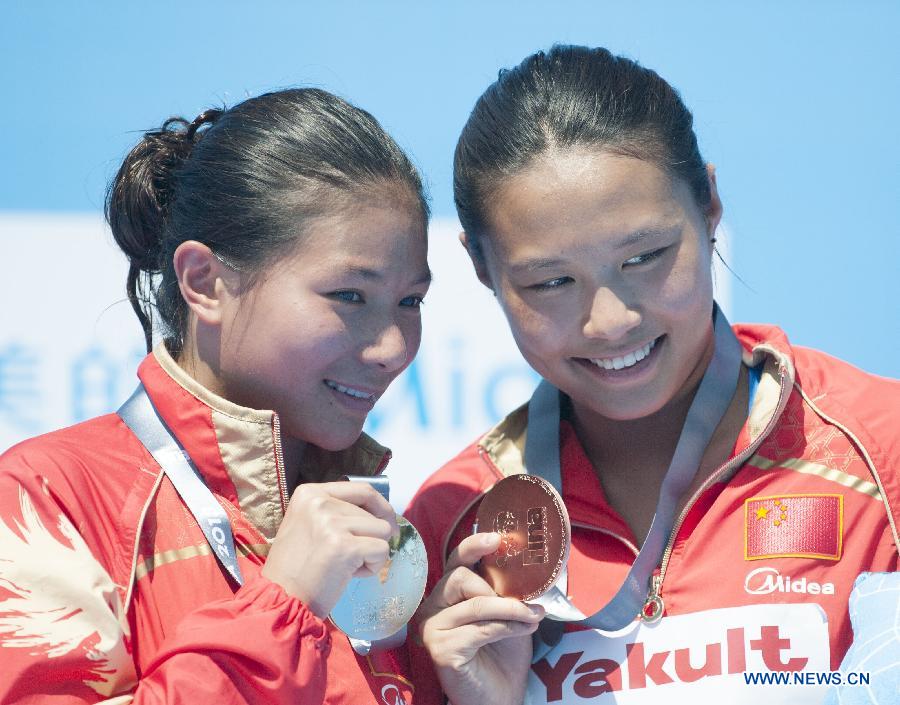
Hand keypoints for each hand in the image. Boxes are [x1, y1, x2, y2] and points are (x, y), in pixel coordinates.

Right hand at [261, 481, 397, 616]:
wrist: (281, 599)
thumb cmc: (296, 568)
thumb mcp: (308, 524)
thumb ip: (336, 511)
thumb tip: (380, 512)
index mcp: (310, 493)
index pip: (362, 489)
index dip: (381, 506)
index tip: (386, 521)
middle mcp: (320, 503)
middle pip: (374, 514)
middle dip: (370, 538)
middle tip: (347, 558)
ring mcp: (332, 523)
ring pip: (383, 531)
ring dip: (371, 553)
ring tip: (346, 566)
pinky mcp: (345, 547)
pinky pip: (382, 551)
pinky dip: (372, 567)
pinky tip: (348, 575)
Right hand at [417, 533, 543, 704]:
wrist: (500, 695)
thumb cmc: (502, 651)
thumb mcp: (509, 612)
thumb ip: (507, 588)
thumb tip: (531, 565)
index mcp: (449, 591)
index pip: (455, 560)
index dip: (474, 545)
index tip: (496, 538)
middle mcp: (434, 605)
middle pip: (461, 577)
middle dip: (499, 590)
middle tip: (526, 604)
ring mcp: (433, 627)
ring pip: (474, 604)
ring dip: (510, 609)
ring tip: (532, 618)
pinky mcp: (440, 649)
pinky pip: (479, 629)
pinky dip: (506, 629)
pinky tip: (520, 633)